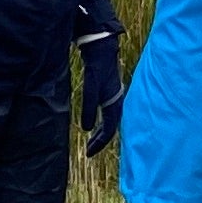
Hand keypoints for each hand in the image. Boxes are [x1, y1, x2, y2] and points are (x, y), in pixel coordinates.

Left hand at [78, 29, 124, 156]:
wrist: (102, 49)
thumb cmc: (97, 68)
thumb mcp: (91, 89)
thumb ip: (88, 108)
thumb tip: (85, 129)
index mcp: (115, 104)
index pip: (109, 131)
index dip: (99, 144)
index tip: (88, 153)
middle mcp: (117, 103)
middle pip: (110, 128)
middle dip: (100, 141)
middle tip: (88, 151)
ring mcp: (114, 98)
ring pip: (109, 122)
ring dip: (100, 133)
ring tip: (91, 141)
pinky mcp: (109, 93)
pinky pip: (107, 114)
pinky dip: (101, 123)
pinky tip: (93, 124)